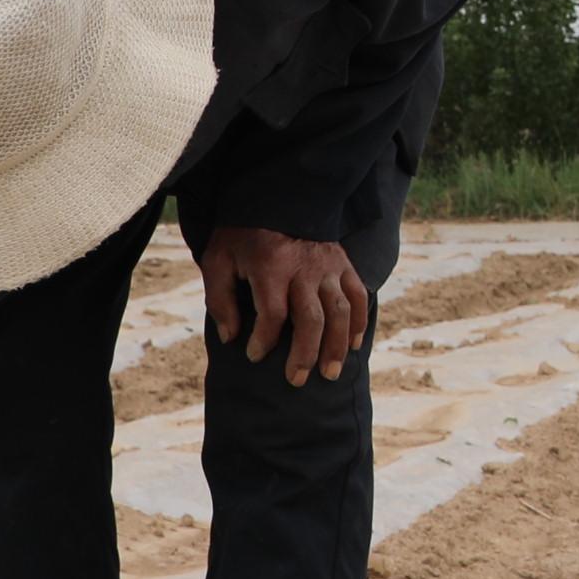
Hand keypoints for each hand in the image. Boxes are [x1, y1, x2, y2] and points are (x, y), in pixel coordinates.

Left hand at [198, 225, 372, 385]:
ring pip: (340, 313)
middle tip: (295, 380)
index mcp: (271, 265)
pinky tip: (352, 346)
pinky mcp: (344, 263)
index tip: (254, 356)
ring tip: (329, 373)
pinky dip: (359, 323)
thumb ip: (220, 298)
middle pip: (311, 319)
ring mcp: (329, 265)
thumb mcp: (218, 260)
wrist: (278, 197)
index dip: (263, 340)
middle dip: (304, 354)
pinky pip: (358, 297)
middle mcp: (305, 266)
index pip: (273, 314)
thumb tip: (231, 337)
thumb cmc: (243, 235)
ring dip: (336, 346)